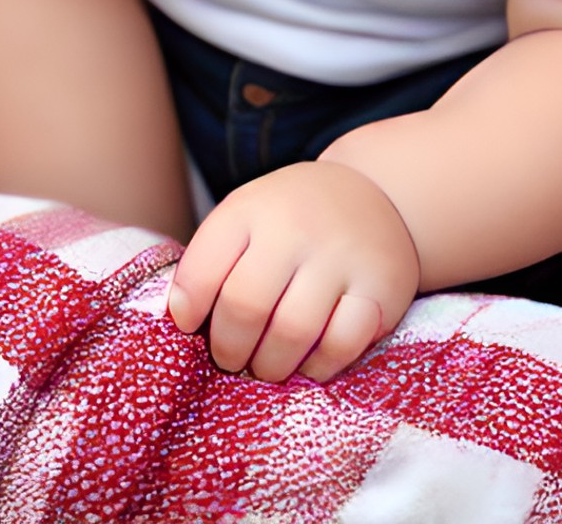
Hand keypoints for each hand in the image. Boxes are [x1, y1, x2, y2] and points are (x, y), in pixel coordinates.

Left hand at [167, 162, 419, 383]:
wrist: (373, 193)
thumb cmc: (291, 219)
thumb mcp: (246, 217)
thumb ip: (213, 261)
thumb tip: (181, 322)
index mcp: (252, 209)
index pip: (203, 269)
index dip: (187, 311)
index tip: (190, 326)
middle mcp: (296, 228)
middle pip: (246, 306)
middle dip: (229, 349)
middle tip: (231, 360)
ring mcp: (341, 257)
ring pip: (292, 331)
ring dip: (270, 365)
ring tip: (266, 366)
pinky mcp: (380, 287)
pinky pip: (341, 344)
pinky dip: (318, 367)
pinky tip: (308, 362)